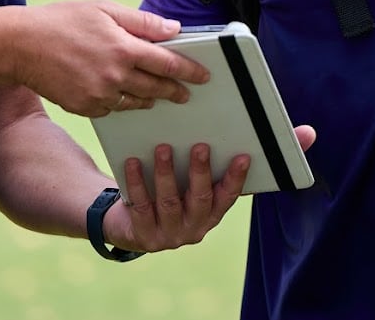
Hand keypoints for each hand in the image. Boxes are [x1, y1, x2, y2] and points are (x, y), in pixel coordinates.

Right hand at [12, 0, 209, 116]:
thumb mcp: (104, 10)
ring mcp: (99, 95)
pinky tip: (122, 95)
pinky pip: (112, 109)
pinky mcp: (84, 107)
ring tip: (157, 96)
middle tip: (185, 93)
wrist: (19, 45)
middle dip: (175, 91)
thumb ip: (142, 22)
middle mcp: (115, 75)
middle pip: (156, 88)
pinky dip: (120, 103)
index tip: (203, 76)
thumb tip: (173, 28)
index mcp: (123, 48)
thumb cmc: (61, 21)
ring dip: (149, 99)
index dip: (190, 71)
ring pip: (135, 102)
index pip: (168, 63)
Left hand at [107, 143, 249, 251]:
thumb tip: (202, 138)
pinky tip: (133, 163)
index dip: (236, 178)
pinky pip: (141, 206)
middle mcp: (194, 228)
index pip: (228, 196)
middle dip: (201, 171)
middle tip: (201, 147)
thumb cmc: (165, 200)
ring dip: (166, 173)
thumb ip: (195, 174)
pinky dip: (137, 183)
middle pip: (200, 199)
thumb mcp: (184, 191)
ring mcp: (170, 235)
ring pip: (170, 202)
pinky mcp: (146, 237)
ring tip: (163, 149)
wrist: (132, 230)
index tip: (242, 157)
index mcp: (210, 215)